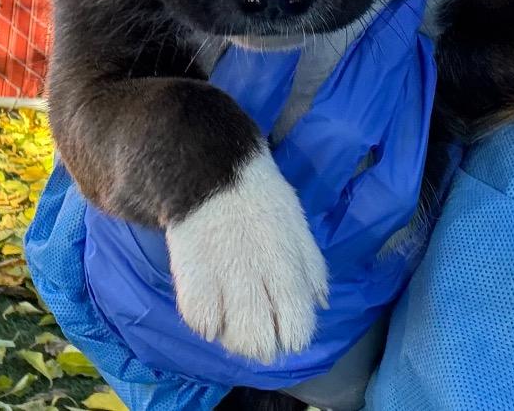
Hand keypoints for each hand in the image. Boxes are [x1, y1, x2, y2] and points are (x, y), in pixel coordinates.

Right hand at [165, 147, 328, 362]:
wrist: (212, 167)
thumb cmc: (259, 198)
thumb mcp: (296, 226)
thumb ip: (311, 267)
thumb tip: (321, 304)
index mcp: (291, 269)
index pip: (298, 331)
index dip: (290, 335)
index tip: (281, 321)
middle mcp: (261, 281)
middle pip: (264, 347)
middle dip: (260, 343)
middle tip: (252, 322)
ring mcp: (225, 280)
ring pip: (233, 342)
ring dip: (232, 336)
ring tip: (229, 315)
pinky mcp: (192, 275)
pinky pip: (199, 321)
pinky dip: (204, 319)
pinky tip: (207, 299)